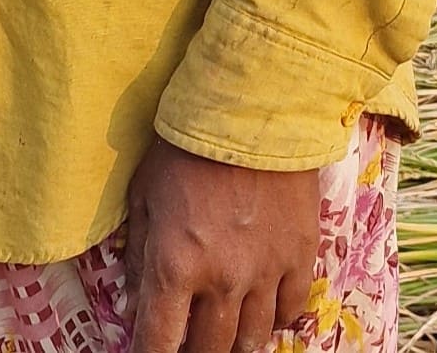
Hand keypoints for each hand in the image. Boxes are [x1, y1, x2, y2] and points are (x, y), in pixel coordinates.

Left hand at [123, 134, 320, 352]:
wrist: (252, 107)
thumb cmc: (187, 145)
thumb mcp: (144, 193)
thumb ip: (137, 252)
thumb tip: (136, 300)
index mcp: (174, 264)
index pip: (158, 342)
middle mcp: (221, 279)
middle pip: (208, 350)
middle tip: (187, 344)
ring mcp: (265, 271)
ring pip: (251, 340)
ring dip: (234, 344)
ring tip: (225, 336)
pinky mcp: (299, 255)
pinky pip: (290, 310)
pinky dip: (274, 320)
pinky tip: (262, 313)